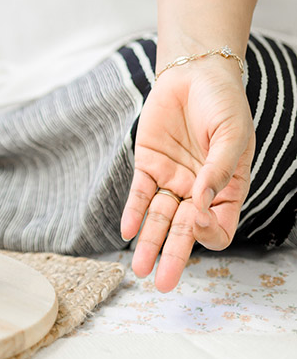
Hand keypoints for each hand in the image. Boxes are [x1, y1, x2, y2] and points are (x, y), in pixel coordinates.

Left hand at [120, 57, 254, 291]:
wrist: (195, 75)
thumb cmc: (223, 104)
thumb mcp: (232, 136)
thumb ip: (217, 171)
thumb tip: (201, 204)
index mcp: (227, 189)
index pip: (218, 227)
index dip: (209, 232)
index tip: (199, 219)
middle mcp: (198, 191)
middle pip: (184, 232)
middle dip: (173, 257)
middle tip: (161, 284)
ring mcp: (172, 179)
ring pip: (158, 219)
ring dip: (148, 243)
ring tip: (139, 269)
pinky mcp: (148, 164)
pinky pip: (139, 194)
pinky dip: (132, 212)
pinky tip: (127, 231)